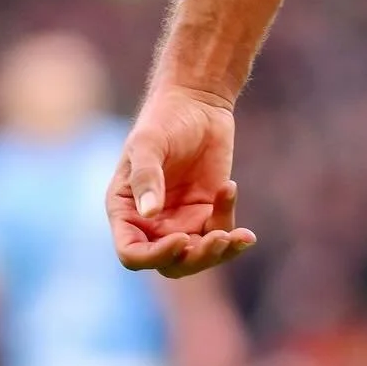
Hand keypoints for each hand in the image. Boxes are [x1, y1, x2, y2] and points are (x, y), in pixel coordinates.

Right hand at [107, 85, 255, 277]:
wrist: (197, 102)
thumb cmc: (164, 120)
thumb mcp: (149, 143)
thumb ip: (146, 177)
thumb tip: (149, 213)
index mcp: (126, 212)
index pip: (132, 254)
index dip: (155, 256)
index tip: (181, 239)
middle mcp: (151, 223)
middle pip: (170, 263)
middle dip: (196, 258)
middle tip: (219, 238)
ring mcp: (181, 220)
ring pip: (198, 257)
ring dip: (219, 251)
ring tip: (240, 236)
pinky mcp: (208, 212)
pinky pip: (221, 232)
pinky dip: (232, 224)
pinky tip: (230, 188)